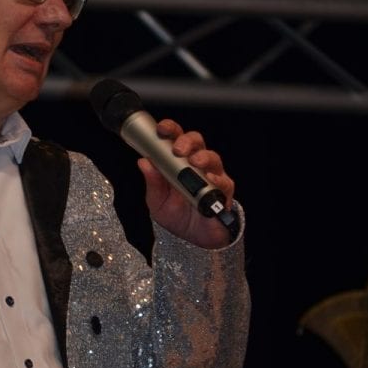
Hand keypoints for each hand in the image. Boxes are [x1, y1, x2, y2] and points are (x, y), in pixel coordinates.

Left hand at [137, 119, 234, 247]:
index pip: (175, 138)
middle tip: (178, 150)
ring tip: (194, 162)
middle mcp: (195, 164)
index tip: (161, 129)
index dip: (169, 129)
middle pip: (196, 141)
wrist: (193, 237)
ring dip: (203, 157)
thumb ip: (152, 183)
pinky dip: (216, 179)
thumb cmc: (176, 214)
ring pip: (212, 157)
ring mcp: (212, 175)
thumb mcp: (157, 201)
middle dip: (187, 141)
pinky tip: (209, 179)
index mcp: (177, 161)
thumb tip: (144, 162)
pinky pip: (224, 181)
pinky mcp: (224, 191)